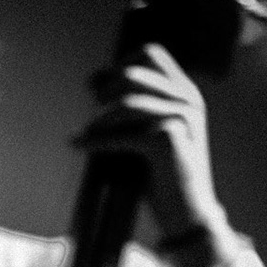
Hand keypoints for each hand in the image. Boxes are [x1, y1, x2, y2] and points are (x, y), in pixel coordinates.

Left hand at [76, 42, 227, 239]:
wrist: (188, 213)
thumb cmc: (163, 175)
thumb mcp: (146, 132)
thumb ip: (127, 108)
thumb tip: (91, 79)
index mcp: (184, 92)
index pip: (151, 53)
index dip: (118, 64)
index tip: (99, 90)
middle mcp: (187, 99)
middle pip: (133, 74)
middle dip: (104, 92)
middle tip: (93, 117)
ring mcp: (181, 117)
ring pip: (126, 103)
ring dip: (98, 119)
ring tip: (84, 135)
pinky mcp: (168, 140)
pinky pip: (122, 134)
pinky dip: (95, 141)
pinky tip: (78, 145)